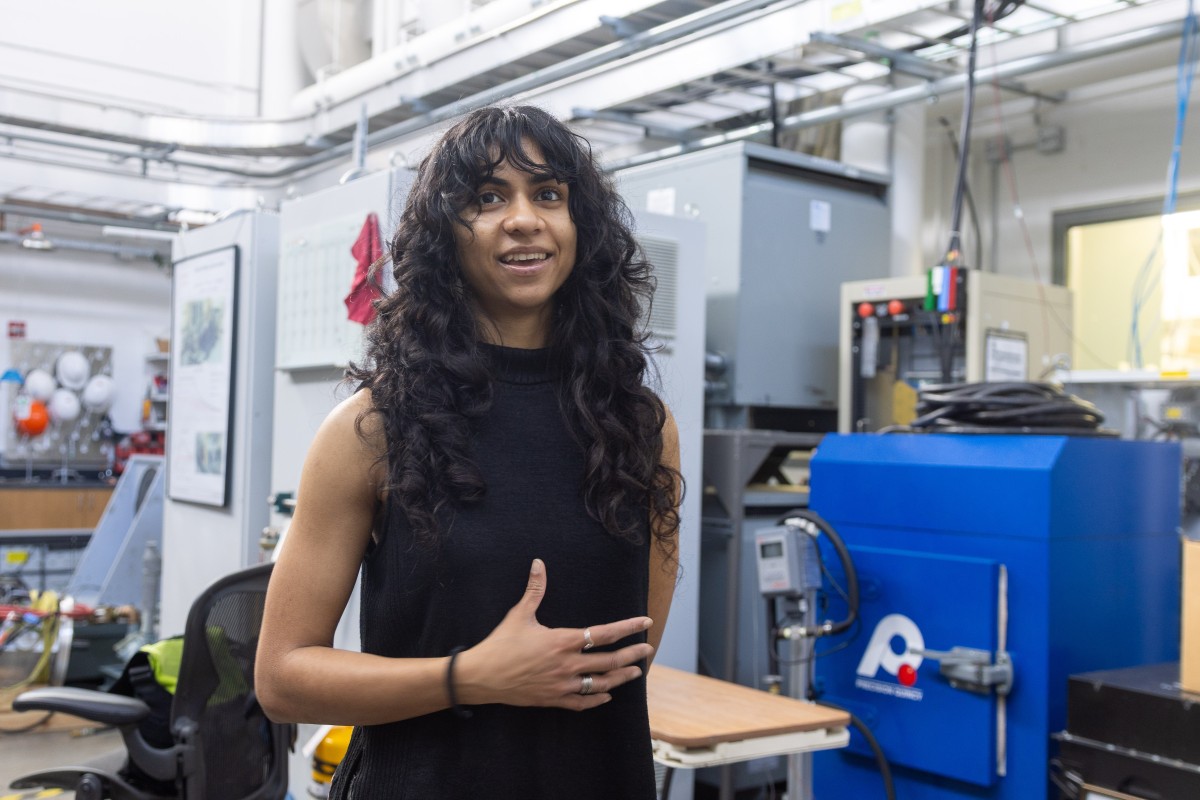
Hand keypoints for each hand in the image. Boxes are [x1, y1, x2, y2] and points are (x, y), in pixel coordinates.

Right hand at [454, 559, 653, 710]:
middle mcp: (567, 665)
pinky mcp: (553, 700)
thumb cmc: (500, 644)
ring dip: (621, 678)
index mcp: (562, 641)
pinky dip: (597, 700)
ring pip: (601, 684)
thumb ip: (535, 589)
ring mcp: (562, 685)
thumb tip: (538, 563)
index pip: (604, 634)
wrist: (481, 677)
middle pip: (610, 661)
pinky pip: (582, 703)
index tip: (645, 622)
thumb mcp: (519, 614)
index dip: (628, 628)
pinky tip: (607, 697)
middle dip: (633, 655)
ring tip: (636, 672)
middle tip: (648, 649)